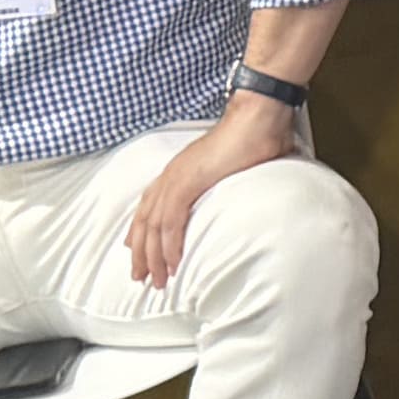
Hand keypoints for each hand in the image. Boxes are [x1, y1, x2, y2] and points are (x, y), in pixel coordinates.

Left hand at [127, 94, 302, 288]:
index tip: (140, 256)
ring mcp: (176, 178)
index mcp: (177, 171)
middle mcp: (170, 175)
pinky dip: (169, 246)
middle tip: (141, 279)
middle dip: (141, 253)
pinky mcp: (187, 183)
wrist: (258, 117)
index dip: (141, 234)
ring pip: (154, 228)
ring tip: (158, 281)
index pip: (149, 208)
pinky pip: (171, 223)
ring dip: (154, 257)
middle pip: (144, 222)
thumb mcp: (234, 168)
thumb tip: (244, 196)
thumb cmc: (254, 139)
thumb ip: (229, 183)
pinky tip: (172, 264)